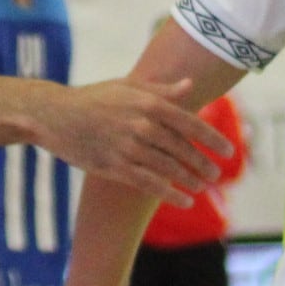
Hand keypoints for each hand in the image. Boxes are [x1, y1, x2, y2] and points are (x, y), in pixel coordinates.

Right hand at [33, 78, 232, 202]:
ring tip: (202, 186)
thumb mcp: (127, 86)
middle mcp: (142, 125)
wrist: (55, 115)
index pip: (190, 124)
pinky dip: (170, 193)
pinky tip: (184, 200)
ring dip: (189, 179)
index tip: (229, 151)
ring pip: (168, 168)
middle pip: (182, 149)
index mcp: (148, 103)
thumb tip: (189, 85)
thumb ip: (161, 89)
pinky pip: (149, 183)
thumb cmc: (94, 97)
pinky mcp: (114, 166)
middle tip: (215, 174)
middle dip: (203, 163)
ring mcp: (128, 147)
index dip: (212, 139)